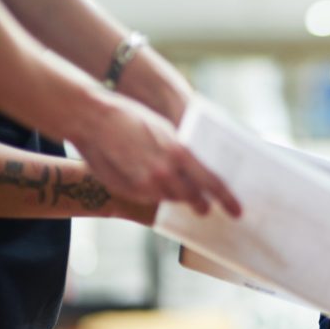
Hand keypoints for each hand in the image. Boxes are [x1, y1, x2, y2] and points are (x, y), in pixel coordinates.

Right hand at [70, 93, 241, 216]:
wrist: (92, 118)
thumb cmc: (132, 118)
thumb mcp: (166, 131)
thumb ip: (181, 153)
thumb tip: (199, 169)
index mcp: (180, 153)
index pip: (211, 182)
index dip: (227, 199)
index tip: (237, 210)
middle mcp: (165, 172)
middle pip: (193, 198)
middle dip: (202, 203)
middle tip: (207, 206)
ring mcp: (145, 184)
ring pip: (171, 199)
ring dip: (177, 197)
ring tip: (180, 193)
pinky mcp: (128, 189)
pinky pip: (150, 199)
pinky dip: (156, 195)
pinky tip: (154, 186)